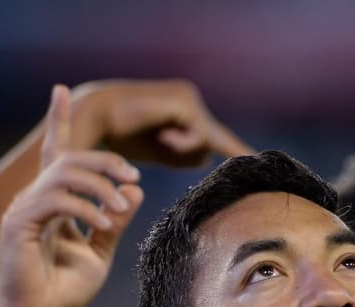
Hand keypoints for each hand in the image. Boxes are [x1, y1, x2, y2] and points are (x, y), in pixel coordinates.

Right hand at [0, 85, 144, 306]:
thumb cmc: (62, 291)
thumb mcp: (99, 254)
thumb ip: (114, 222)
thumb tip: (133, 191)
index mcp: (52, 202)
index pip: (55, 153)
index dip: (58, 121)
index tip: (61, 91)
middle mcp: (34, 199)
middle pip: (68, 159)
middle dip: (104, 161)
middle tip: (133, 176)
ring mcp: (23, 209)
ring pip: (63, 174)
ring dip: (99, 186)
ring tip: (120, 207)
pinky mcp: (18, 224)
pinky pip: (55, 201)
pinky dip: (84, 208)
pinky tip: (103, 223)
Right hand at [72, 79, 252, 166]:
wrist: (96, 118)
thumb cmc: (124, 138)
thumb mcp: (162, 152)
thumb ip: (186, 155)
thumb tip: (207, 157)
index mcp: (185, 109)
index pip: (213, 135)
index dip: (234, 149)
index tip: (257, 160)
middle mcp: (190, 100)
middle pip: (210, 143)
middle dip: (188, 153)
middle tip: (168, 146)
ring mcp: (189, 98)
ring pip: (205, 143)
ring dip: (179, 150)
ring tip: (156, 138)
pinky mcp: (184, 102)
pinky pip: (196, 137)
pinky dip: (179, 144)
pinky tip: (160, 134)